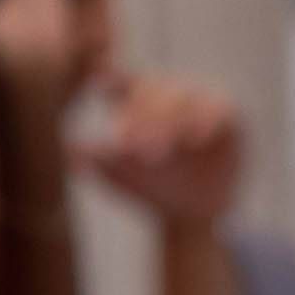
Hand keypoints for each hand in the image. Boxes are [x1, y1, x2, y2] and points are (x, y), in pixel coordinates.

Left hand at [79, 72, 246, 228]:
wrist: (189, 215)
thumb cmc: (146, 185)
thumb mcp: (116, 173)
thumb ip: (94, 158)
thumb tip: (67, 150)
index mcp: (136, 99)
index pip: (121, 83)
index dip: (111, 79)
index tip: (98, 80)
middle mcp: (168, 93)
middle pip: (151, 93)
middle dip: (139, 118)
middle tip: (125, 143)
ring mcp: (199, 100)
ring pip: (183, 100)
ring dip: (168, 122)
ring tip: (154, 149)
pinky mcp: (227, 115)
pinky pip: (220, 110)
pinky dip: (207, 121)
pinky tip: (193, 138)